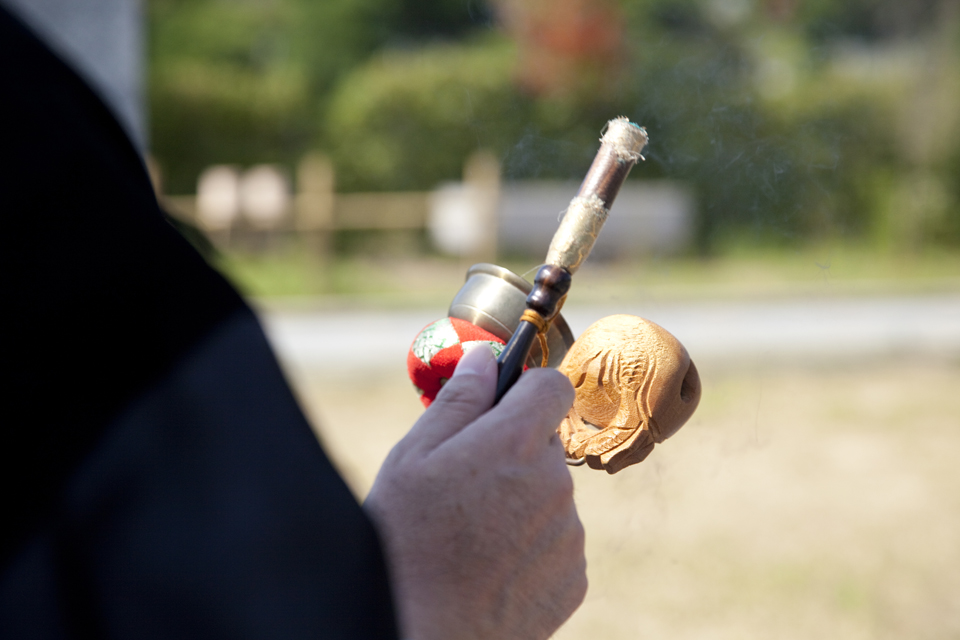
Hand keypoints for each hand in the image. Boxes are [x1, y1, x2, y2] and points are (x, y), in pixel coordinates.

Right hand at [365, 345, 585, 639]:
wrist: (424, 634)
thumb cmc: (406, 543)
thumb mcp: (414, 458)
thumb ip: (459, 401)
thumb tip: (484, 359)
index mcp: (515, 442)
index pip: (552, 387)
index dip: (527, 391)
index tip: (504, 408)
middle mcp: (555, 482)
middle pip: (545, 446)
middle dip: (513, 454)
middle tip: (466, 486)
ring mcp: (569, 533)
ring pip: (551, 496)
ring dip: (522, 503)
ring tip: (473, 536)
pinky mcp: (574, 578)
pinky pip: (556, 543)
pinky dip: (531, 548)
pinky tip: (491, 567)